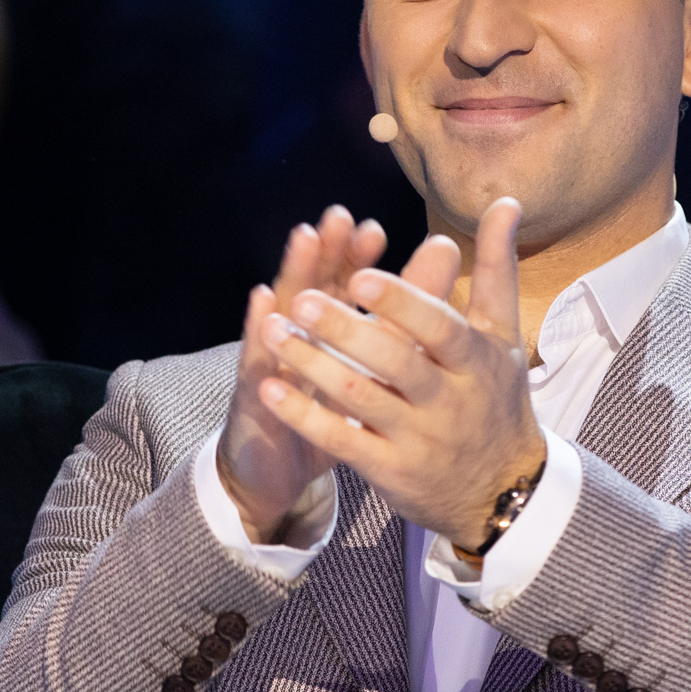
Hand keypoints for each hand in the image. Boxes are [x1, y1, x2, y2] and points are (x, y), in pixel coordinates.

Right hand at [219, 206, 390, 540]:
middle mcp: (301, 339)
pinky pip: (259, 359)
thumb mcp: (367, 375)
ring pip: (286, 314)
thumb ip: (397, 325)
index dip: (358, 259)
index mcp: (331, 334)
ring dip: (295, 273)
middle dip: (327, 252)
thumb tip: (433, 284)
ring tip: (305, 237)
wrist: (278, 474)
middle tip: (340, 217)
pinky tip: (262, 300)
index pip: (346, 288)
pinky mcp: (257, 395)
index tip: (376, 230)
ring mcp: (274, 363)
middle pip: (315, 288)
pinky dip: (259, 328)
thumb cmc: (327, 416)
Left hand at [250, 198, 547, 547]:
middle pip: (395, 361)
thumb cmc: (496, 397)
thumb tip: (506, 201)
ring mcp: (418, 439)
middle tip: (301, 298)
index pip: (439, 327)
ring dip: (312, 363)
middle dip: (346, 329)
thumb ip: (496, 268)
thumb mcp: (502, 335)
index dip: (402, 303)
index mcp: (475, 360)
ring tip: (273, 330)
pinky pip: (342, 442)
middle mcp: (448, 400)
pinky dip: (305, 416)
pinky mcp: (391, 471)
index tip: (361, 274)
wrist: (502, 489)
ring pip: (360, 397)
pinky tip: (271, 388)